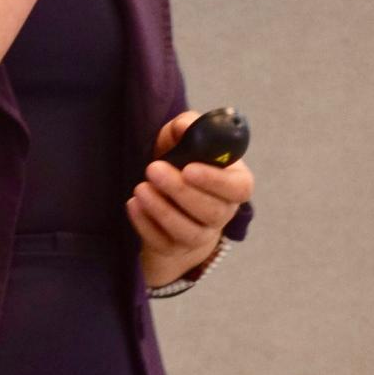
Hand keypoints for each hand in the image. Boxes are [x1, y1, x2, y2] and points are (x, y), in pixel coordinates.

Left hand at [128, 110, 254, 288]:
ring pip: (187, 231)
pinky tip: (134, 204)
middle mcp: (223, 213)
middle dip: (180, 191)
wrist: (167, 190)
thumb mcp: (185, 136)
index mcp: (235, 183)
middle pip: (211, 212)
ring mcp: (201, 235)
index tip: (189, 168)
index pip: (239, 189)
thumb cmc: (183, 158)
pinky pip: (162, 242)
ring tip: (141, 187)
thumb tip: (185, 126)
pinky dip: (146, 224)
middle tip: (154, 169)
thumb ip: (188, 126)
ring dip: (162, 209)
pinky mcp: (175, 248)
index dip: (216, 182)